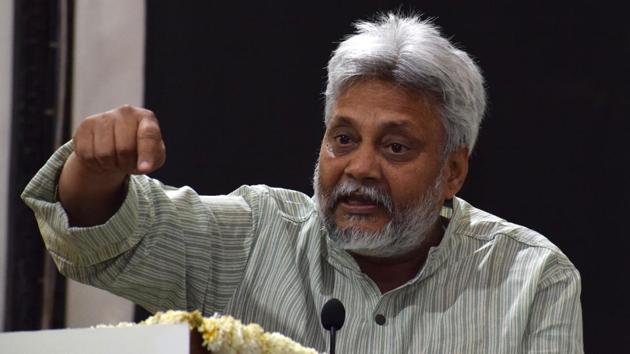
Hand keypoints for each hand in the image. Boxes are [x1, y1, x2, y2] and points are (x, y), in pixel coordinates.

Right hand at [59, 105, 165, 225]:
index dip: (146, 153)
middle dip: (126, 163)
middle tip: (127, 162)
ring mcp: (104, 116)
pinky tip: (101, 156)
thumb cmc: (139, 151)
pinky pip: (88, 154)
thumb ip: (154, 160)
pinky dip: (95, 162)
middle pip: (124, 149)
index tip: (144, 169)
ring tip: (115, 159)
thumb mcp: (153, 156)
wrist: (114, 146)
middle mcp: (126, 112)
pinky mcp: (86, 125)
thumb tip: (144, 167)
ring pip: (104, 153)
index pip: (148, 134)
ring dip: (110, 164)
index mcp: (146, 118)